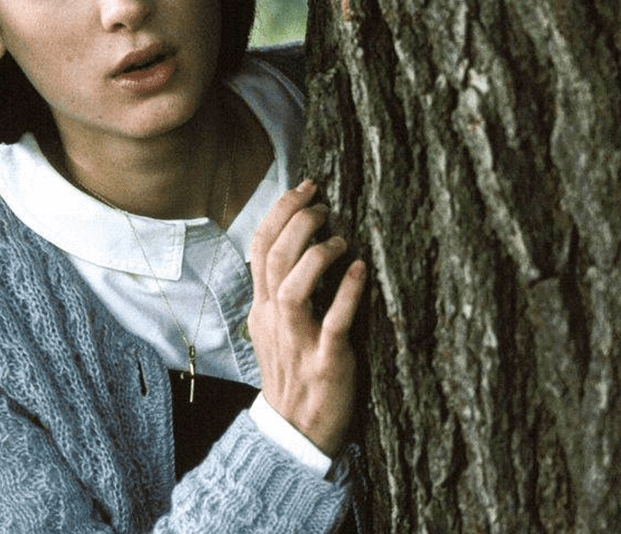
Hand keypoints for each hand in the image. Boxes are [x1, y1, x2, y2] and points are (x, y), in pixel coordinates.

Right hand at [247, 179, 367, 456]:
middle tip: (325, 205)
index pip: (259, 248)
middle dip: (298, 222)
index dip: (280, 212)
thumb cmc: (294, 374)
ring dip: (316, 255)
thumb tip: (300, 247)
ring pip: (293, 288)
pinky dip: (346, 294)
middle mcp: (274, 319)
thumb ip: (282, 291)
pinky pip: (334, 324)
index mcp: (262, 308)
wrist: (295, 432)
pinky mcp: (326, 362)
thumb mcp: (275, 329)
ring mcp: (298, 341)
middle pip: (273, 258)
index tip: (305, 187)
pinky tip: (361, 270)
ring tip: (340, 239)